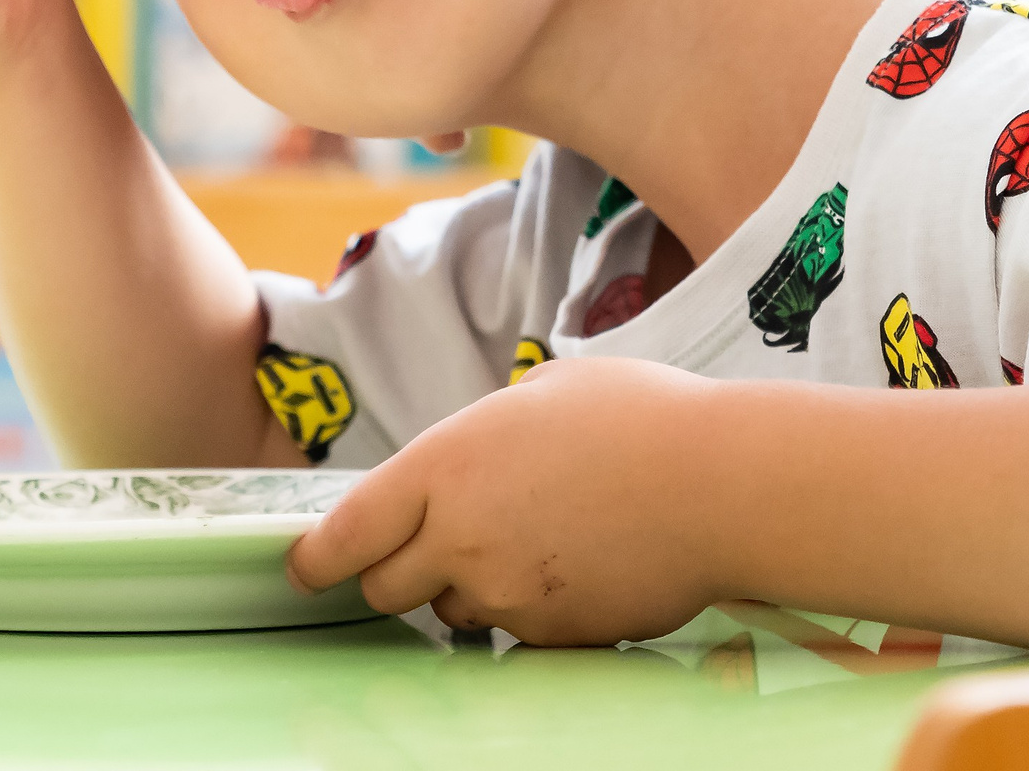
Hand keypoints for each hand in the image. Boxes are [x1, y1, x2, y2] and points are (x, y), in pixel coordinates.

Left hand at [286, 357, 723, 645]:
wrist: (722, 484)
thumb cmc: (640, 419)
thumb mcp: (542, 393)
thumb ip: (487, 434)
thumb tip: (478, 458)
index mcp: (444, 466)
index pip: (347, 534)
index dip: (317, 558)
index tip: (307, 567)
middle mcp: (459, 537)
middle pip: (386, 588)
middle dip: (397, 576)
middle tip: (428, 553)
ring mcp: (505, 594)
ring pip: (455, 613)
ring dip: (470, 591)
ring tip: (531, 544)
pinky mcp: (552, 636)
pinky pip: (517, 633)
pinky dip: (531, 611)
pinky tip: (576, 567)